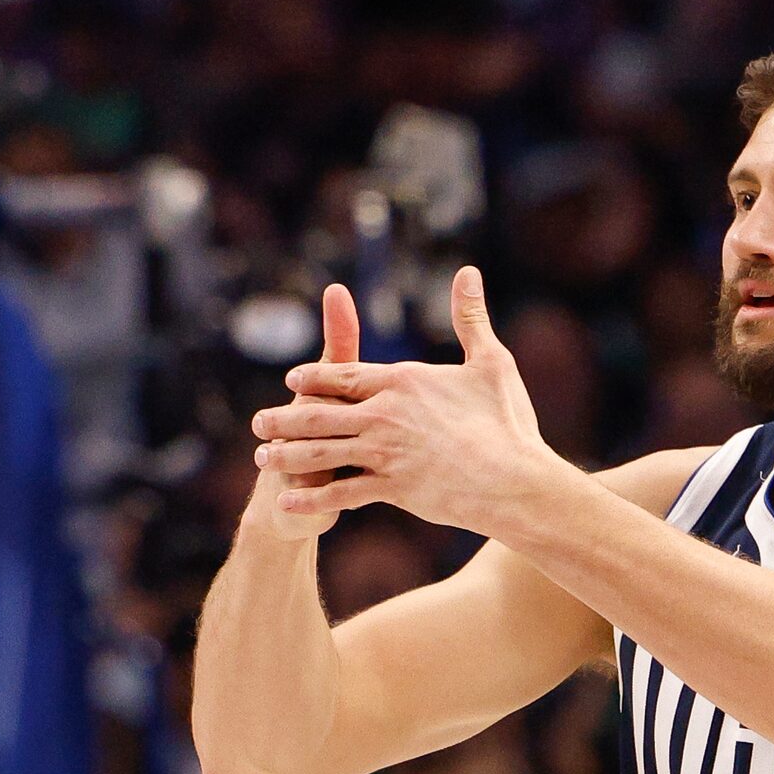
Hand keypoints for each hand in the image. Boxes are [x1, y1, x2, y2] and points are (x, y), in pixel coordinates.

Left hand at [254, 267, 568, 535]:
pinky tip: (288, 501)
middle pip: (320, 413)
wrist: (515, 480)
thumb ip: (471, 318)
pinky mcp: (390, 489)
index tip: (292, 380)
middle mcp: (384, 414)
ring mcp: (383, 453)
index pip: (344, 376)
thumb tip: (469, 272)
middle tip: (258, 422)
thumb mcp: (492, 362)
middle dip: (285, 418)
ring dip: (288, 455)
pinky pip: (340, 493)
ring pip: (321, 452)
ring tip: (264, 458)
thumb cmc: (507, 422)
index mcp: (402, 381)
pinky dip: (311, 497)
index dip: (314, 379)